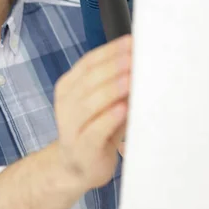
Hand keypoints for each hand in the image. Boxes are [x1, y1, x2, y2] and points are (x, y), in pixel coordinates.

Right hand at [53, 34, 131, 190]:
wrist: (75, 167)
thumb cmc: (94, 131)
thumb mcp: (101, 104)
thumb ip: (116, 85)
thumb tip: (143, 64)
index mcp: (69, 86)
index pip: (88, 62)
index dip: (110, 51)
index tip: (132, 42)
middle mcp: (66, 103)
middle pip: (89, 79)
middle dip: (114, 66)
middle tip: (136, 58)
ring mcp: (71, 125)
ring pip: (90, 103)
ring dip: (112, 89)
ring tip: (131, 79)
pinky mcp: (81, 147)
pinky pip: (94, 130)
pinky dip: (108, 118)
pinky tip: (122, 109)